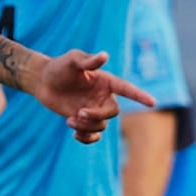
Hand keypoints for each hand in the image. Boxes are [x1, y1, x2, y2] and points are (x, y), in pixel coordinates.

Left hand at [26, 49, 157, 143]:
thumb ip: (87, 60)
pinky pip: (93, 136)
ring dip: (87, 127)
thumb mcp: (72, 60)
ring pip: (101, 126)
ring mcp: (94, 109)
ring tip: (70, 121)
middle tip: (79, 113)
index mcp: (105, 81)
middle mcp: (103, 97)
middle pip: (113, 112)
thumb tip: (104, 56)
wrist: (42, 81)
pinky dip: (87, 139)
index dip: (139, 95)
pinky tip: (74, 135)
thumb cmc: (59, 67)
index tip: (153, 103)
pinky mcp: (84, 120)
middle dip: (98, 116)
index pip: (126, 89)